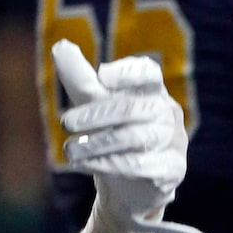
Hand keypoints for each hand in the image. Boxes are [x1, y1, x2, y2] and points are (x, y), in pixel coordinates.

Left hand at [54, 40, 202, 232]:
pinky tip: (88, 166)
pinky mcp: (172, 170)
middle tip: (65, 122)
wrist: (128, 187)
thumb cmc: (111, 134)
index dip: (128, 72)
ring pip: (137, 137)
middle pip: (134, 108)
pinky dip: (112, 165)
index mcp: (151, 91)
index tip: (102, 76)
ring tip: (70, 151)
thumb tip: (60, 45)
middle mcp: (166, 113)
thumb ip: (80, 78)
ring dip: (98, 144)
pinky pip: (144, 166)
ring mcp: (173, 141)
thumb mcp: (94, 106)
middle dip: (96, 115)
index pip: (148, 74)